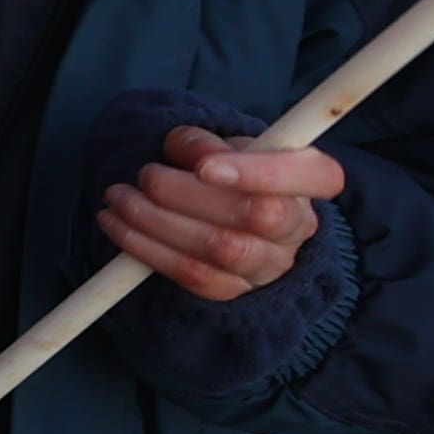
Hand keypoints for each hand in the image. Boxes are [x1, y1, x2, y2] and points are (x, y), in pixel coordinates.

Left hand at [102, 122, 347, 302]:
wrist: (228, 220)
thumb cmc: (229, 173)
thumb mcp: (222, 145)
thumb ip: (205, 143)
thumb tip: (189, 153)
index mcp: (309, 181)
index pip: (316, 176)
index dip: (261, 172)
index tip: (206, 166)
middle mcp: (297, 227)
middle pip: (259, 214)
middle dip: (188, 193)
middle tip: (145, 175)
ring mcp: (268, 265)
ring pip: (220, 248)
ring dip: (155, 220)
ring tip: (118, 197)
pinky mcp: (233, 290)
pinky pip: (191, 275)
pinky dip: (145, 246)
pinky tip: (117, 223)